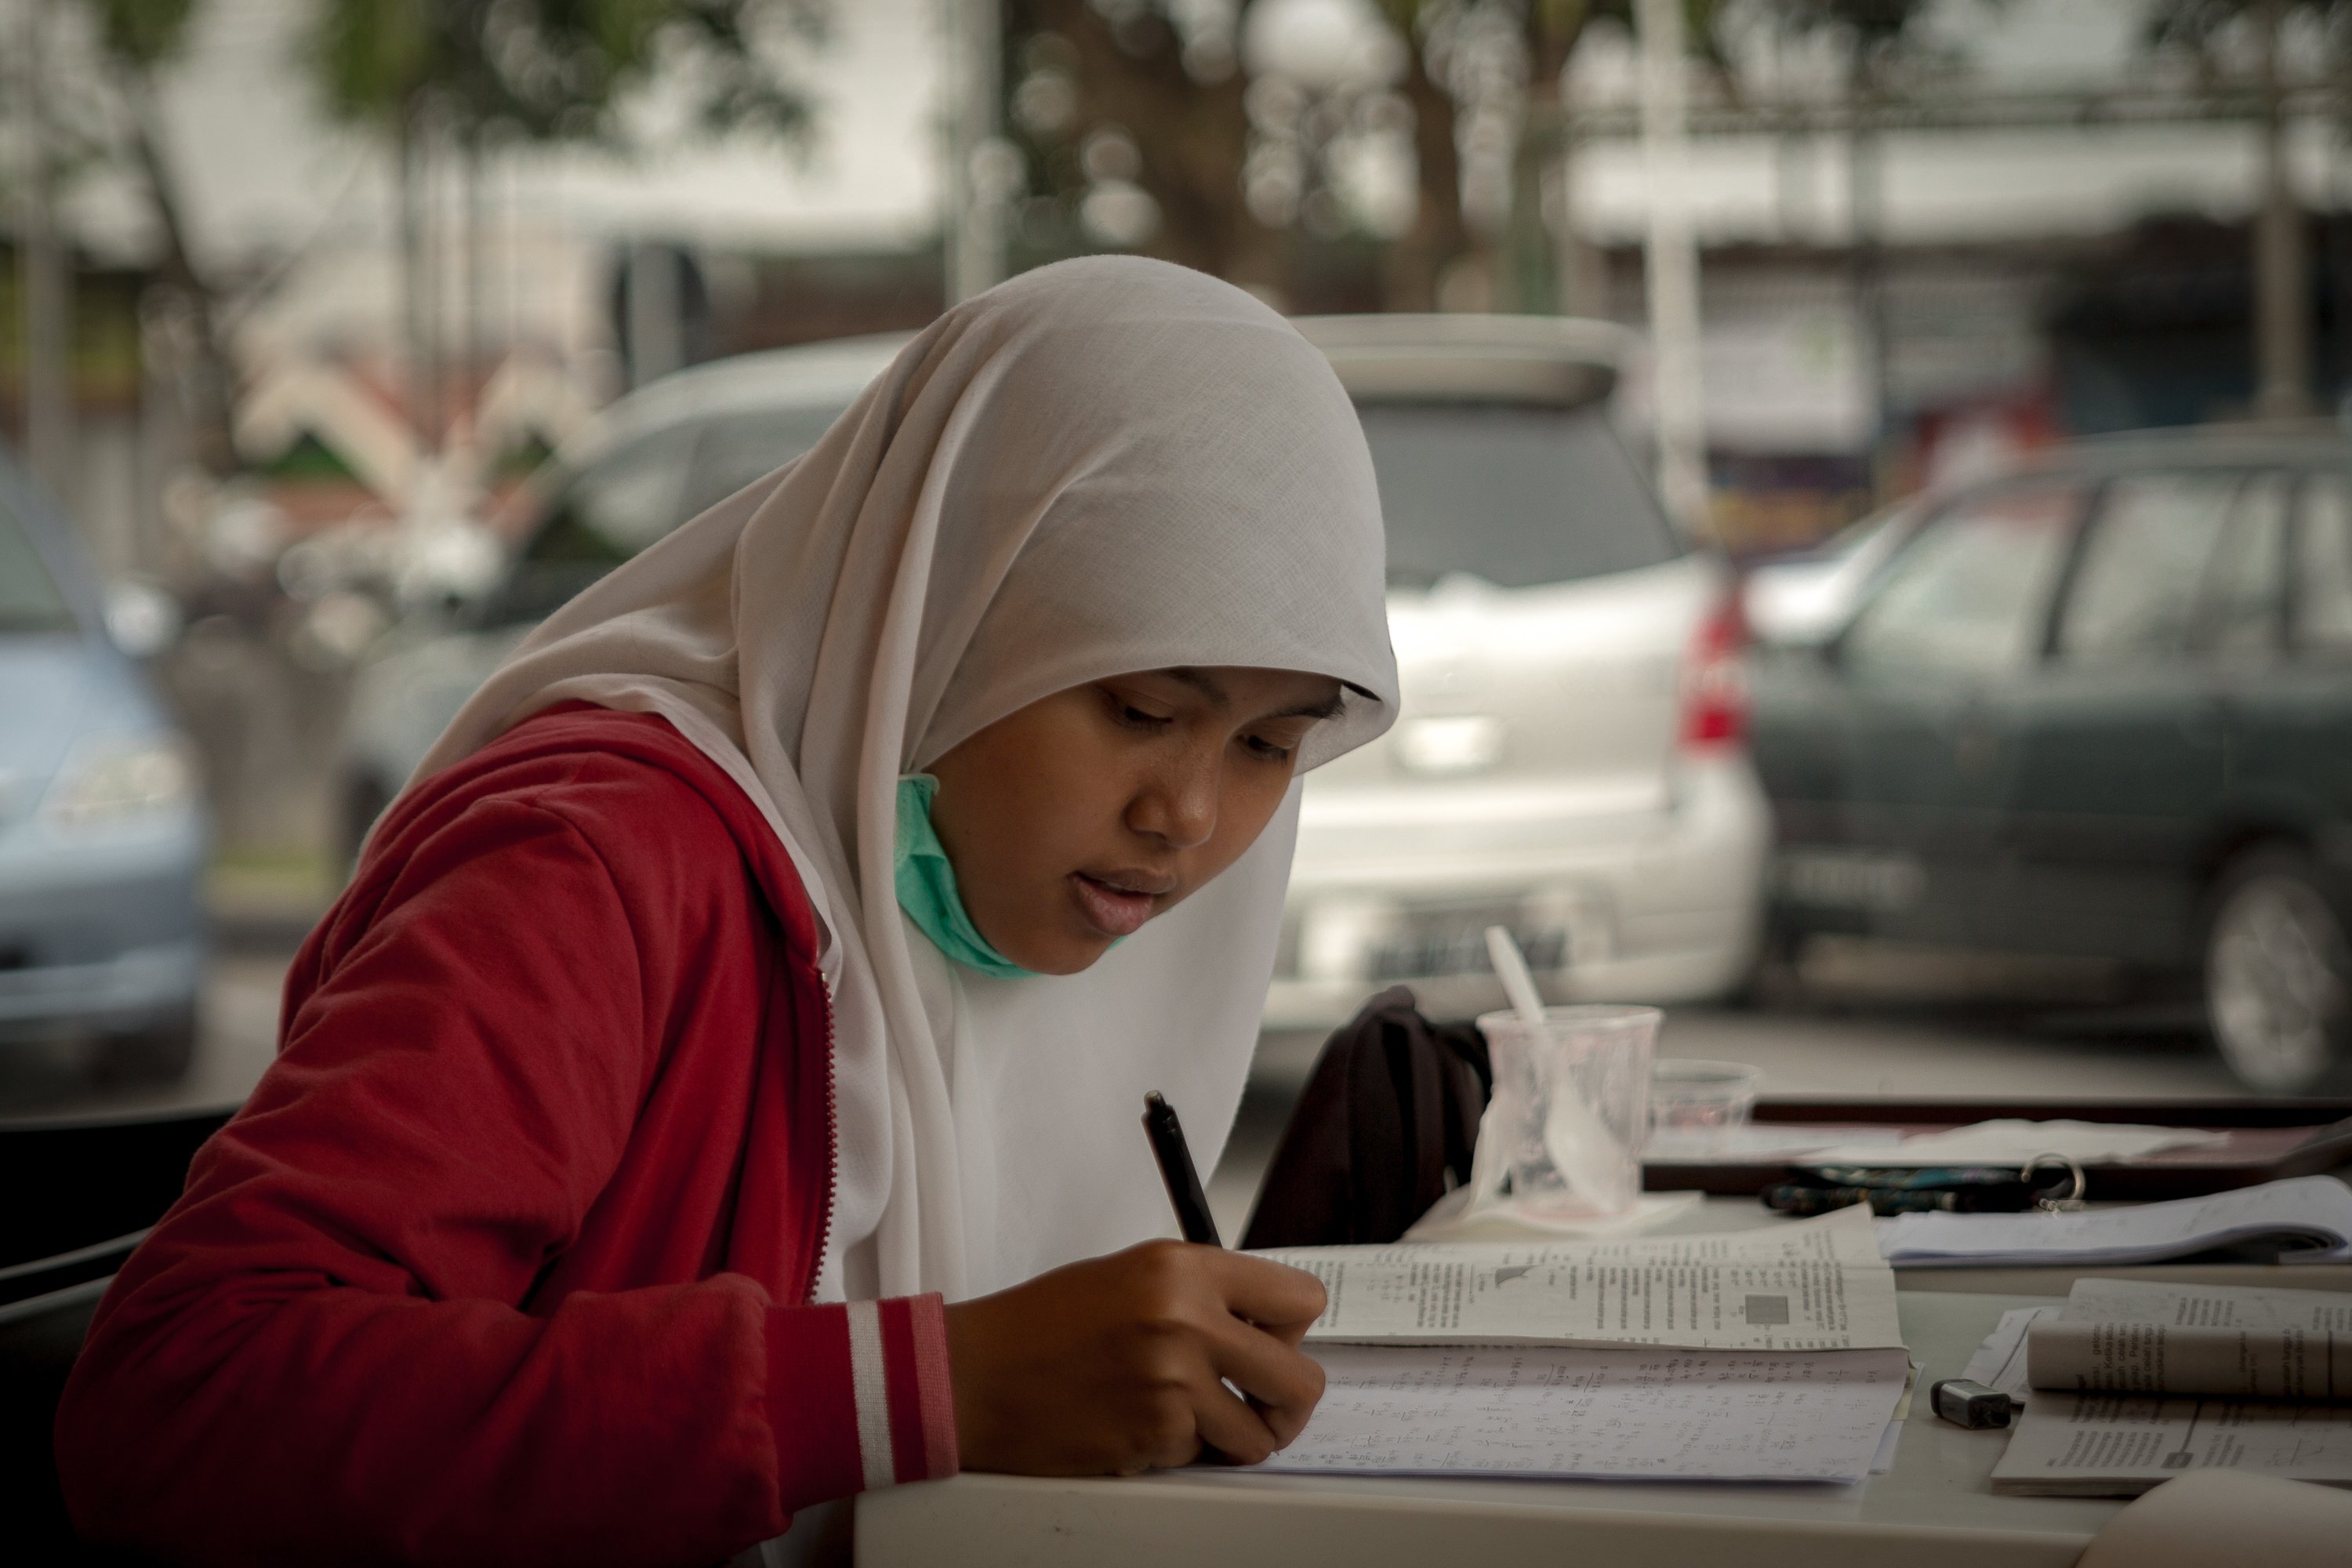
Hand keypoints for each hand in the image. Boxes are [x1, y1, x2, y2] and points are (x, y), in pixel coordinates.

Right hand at [942, 1240, 1327, 1475]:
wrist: (972, 1375)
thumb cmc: (1039, 1326)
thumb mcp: (1128, 1275)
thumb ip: (1200, 1291)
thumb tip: (1264, 1324)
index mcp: (1182, 1268)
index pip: (1300, 1299)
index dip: (1292, 1329)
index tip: (1274, 1343)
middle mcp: (1186, 1320)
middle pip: (1301, 1378)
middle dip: (1284, 1400)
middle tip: (1257, 1402)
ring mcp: (1172, 1382)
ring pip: (1261, 1433)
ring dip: (1236, 1436)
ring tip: (1195, 1420)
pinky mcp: (1154, 1435)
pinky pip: (1203, 1455)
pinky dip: (1182, 1451)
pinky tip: (1143, 1426)